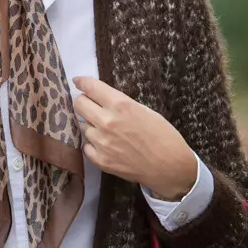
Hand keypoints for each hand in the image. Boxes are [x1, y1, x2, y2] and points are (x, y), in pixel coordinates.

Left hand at [73, 76, 197, 199]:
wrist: (169, 166)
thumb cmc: (163, 135)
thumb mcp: (145, 110)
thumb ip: (121, 104)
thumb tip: (102, 99)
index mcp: (120, 105)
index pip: (91, 87)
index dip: (82, 82)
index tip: (78, 81)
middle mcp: (106, 122)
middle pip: (79, 105)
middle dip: (83, 102)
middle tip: (90, 105)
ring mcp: (101, 142)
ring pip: (83, 126)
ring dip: (91, 125)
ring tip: (106, 130)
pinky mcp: (100, 160)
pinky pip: (86, 146)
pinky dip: (93, 144)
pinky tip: (105, 145)